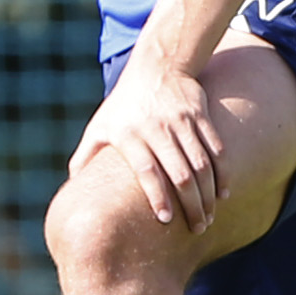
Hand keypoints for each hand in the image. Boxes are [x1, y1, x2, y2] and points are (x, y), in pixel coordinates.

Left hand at [72, 46, 226, 226]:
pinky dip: (223, 172)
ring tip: (209, 216)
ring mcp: (181, 121)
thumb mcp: (99, 126)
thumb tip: (71, 190)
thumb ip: (85, 157)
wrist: (157, 66)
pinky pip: (216, 148)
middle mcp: (156, 128)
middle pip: (179, 172)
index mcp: (130, 135)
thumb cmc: (123, 105)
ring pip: (201, 163)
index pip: (147, 171)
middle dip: (192, 204)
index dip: (158, 196)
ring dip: (209, 193)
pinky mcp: (200, 115)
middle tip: (198, 228)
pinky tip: (224, 193)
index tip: (166, 220)